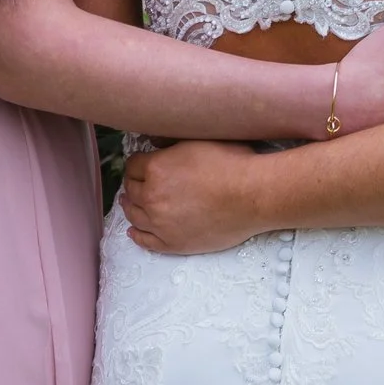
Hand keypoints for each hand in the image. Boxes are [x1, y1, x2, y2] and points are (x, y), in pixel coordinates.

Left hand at [119, 141, 268, 253]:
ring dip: (130, 208)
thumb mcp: (198, 140)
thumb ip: (172, 144)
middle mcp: (152, 197)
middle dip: (134, 185)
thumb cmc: (233, 163)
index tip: (142, 165)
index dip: (138, 164)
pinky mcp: (173, 244)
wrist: (253, 196)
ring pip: (134, 216)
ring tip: (130, 204)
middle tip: (137, 184)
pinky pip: (146, 241)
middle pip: (132, 191)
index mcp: (156, 168)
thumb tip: (156, 145)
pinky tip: (134, 231)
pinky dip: (137, 236)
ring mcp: (161, 224)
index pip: (133, 166)